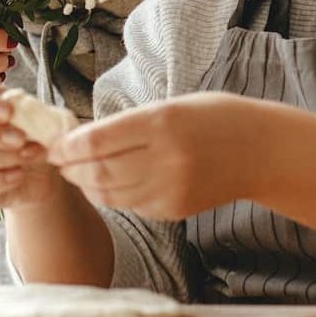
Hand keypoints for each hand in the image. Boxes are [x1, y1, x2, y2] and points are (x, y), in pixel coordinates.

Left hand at [47, 93, 263, 221]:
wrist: (262, 151)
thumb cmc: (213, 118)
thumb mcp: (170, 106)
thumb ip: (127, 124)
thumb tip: (80, 139)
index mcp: (160, 124)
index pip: (96, 142)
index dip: (66, 146)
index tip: (54, 144)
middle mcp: (164, 159)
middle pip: (98, 172)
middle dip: (71, 167)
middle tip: (57, 160)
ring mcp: (171, 189)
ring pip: (110, 194)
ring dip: (86, 184)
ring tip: (76, 172)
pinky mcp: (175, 210)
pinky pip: (131, 205)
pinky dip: (112, 195)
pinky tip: (108, 183)